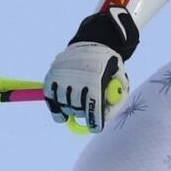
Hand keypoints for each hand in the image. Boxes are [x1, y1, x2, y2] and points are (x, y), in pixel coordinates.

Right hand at [43, 7, 138, 132]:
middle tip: (88, 112)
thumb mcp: (120, 79)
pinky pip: (51, 101)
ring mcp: (62, 78)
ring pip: (65, 106)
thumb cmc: (109, 66)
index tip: (95, 127)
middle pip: (78, 110)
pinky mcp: (50, 78)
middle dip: (84, 114)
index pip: (94, 109)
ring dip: (72, 110)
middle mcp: (77, 79)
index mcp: (96, 80)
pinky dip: (56, 110)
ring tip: (79, 103)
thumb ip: (116, 100)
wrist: (93, 42)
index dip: (94, 122)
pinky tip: (62, 115)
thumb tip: (105, 120)